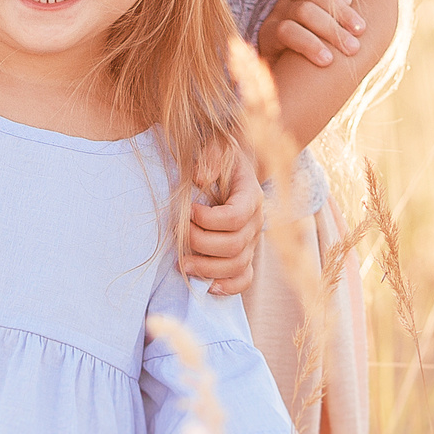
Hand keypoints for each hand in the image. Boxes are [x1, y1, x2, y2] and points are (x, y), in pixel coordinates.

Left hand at [184, 137, 261, 296]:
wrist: (235, 168)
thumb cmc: (222, 158)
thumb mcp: (217, 147)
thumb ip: (210, 158)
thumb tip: (200, 178)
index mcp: (250, 196)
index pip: (235, 217)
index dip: (209, 219)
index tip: (189, 211)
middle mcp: (255, 222)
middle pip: (235, 245)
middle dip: (202, 244)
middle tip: (178, 235)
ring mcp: (252, 241)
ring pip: (238, 265)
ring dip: (209, 268)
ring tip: (183, 263)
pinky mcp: (245, 254)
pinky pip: (244, 278)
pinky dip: (228, 286)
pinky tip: (208, 285)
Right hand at [257, 0, 362, 68]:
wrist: (284, 85)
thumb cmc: (315, 57)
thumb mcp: (328, 35)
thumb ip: (341, 23)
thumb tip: (367, 22)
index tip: (353, 3)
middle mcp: (287, 2)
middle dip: (341, 13)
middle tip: (360, 35)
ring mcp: (275, 17)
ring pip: (303, 11)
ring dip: (331, 30)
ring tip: (351, 50)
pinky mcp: (266, 36)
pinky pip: (286, 32)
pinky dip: (310, 44)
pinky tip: (326, 60)